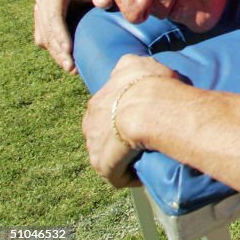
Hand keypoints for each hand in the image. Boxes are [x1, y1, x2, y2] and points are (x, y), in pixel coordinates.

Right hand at [34, 0, 113, 73]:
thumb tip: (104, 3)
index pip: (54, 16)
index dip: (60, 34)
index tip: (68, 50)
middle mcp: (44, 1)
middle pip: (48, 30)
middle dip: (58, 51)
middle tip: (71, 67)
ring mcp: (40, 13)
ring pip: (44, 39)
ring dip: (56, 55)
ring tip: (70, 69)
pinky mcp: (42, 23)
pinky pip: (45, 41)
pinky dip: (55, 52)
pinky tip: (66, 62)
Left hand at [82, 55, 176, 187]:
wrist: (147, 107)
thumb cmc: (149, 84)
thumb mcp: (138, 63)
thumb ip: (130, 63)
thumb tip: (129, 64)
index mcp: (99, 100)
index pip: (104, 109)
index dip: (118, 114)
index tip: (133, 116)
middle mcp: (91, 122)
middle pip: (101, 132)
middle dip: (116, 136)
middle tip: (139, 138)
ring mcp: (94, 145)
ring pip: (106, 154)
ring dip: (120, 159)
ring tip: (141, 158)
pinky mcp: (103, 165)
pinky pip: (115, 175)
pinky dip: (127, 177)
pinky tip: (140, 176)